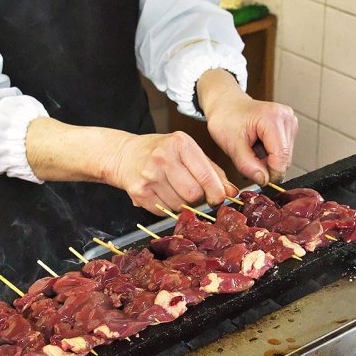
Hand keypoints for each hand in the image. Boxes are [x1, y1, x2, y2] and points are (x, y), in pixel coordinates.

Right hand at [111, 131, 236, 212]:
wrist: (125, 154)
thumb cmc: (161, 152)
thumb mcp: (188, 152)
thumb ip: (212, 171)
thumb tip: (230, 193)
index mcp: (180, 143)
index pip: (206, 175)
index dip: (216, 192)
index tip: (218, 197)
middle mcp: (163, 158)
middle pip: (194, 194)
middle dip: (197, 197)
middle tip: (191, 190)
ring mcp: (149, 176)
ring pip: (179, 205)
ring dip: (181, 203)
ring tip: (173, 189)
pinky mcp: (139, 192)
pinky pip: (163, 211)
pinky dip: (166, 207)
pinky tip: (161, 193)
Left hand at [198, 70, 297, 184]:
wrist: (226, 104)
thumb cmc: (226, 119)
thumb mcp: (231, 145)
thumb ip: (247, 165)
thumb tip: (264, 180)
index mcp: (272, 118)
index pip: (281, 157)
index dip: (270, 174)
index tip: (257, 179)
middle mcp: (286, 118)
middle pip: (285, 159)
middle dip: (267, 166)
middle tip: (247, 159)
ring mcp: (290, 121)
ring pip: (285, 158)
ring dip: (268, 161)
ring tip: (251, 150)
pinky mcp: (290, 126)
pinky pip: (284, 151)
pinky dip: (270, 155)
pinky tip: (258, 147)